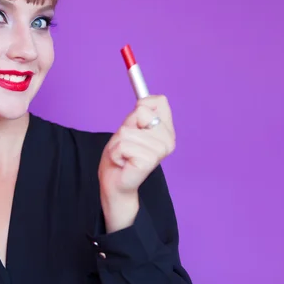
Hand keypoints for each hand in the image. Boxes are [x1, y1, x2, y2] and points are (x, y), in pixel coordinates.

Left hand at [98, 95, 175, 230]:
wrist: (115, 182)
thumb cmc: (122, 155)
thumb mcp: (129, 128)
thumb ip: (138, 114)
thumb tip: (142, 100)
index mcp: (167, 131)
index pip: (160, 101)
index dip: (142, 106)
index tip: (135, 122)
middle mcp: (168, 141)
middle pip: (141, 113)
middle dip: (125, 128)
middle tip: (127, 145)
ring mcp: (160, 152)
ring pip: (128, 131)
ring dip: (118, 143)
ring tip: (124, 155)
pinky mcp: (148, 161)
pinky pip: (123, 145)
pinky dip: (116, 152)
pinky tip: (122, 162)